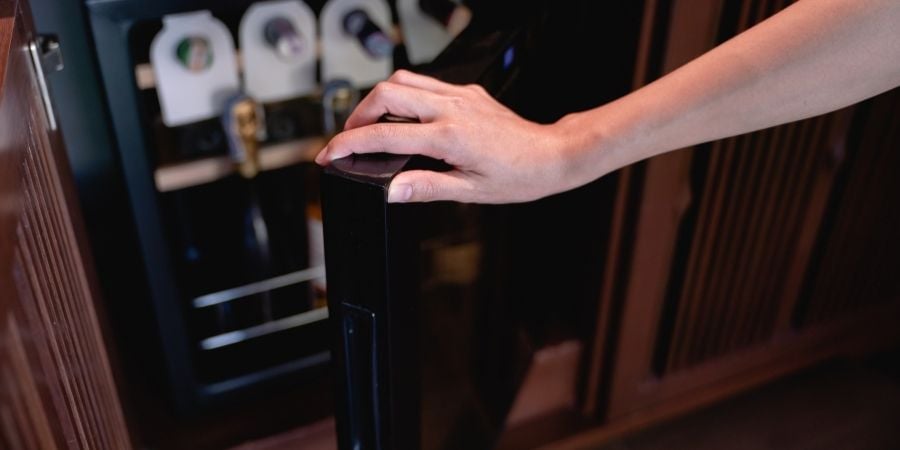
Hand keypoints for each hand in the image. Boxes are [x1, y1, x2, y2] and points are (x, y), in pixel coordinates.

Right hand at [315, 70, 588, 202]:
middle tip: (348, 138)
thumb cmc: (520, 176)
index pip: (385, 135)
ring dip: (379, 99)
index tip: (330, 155)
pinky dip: (405, 95)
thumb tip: (391, 191)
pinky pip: (427, 83)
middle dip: (358, 114)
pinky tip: (406, 116)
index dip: (350, 145)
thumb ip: (426, 188)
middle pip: (387, 94)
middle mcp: (452, 108)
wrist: (553, 156)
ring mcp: (460, 96)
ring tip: (370, 124)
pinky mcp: (468, 92)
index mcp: (449, 137)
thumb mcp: (471, 192)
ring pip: (404, 80)